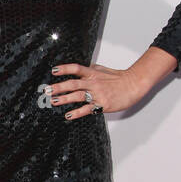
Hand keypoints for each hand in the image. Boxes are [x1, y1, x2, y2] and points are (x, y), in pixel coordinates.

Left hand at [48, 49, 175, 119]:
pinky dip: (77, 112)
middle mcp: (94, 82)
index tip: (54, 70)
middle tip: (47, 90)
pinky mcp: (102, 104)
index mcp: (93, 73)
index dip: (65, 69)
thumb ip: (93, 69)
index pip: (77, 69)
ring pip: (78, 96)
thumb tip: (86, 66)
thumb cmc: (120, 78)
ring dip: (64, 99)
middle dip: (59, 87)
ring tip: (53, 101)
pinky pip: (87, 109)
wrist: (134, 85)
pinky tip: (68, 115)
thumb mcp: (105, 70)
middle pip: (73, 83)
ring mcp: (97, 94)